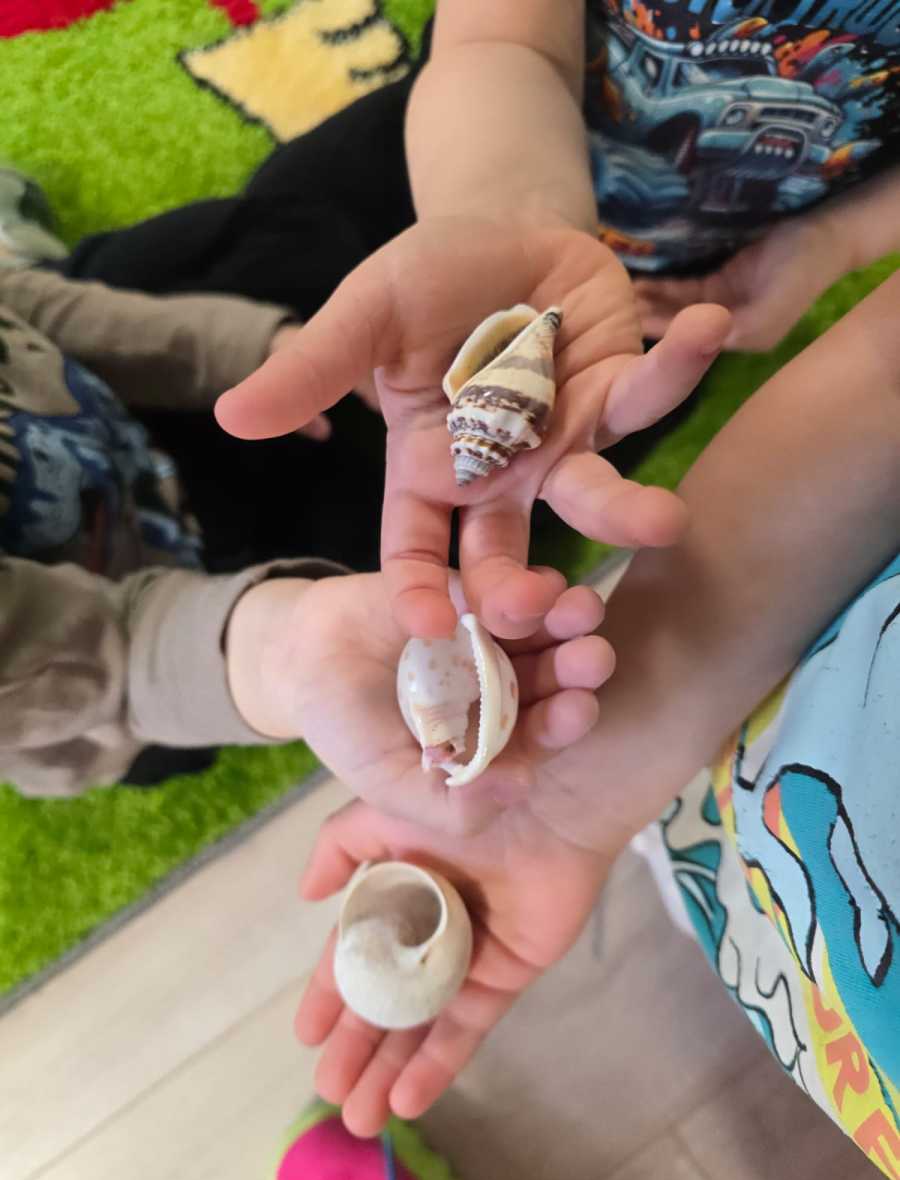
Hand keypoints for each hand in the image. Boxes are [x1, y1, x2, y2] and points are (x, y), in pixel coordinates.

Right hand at [218, 216, 729, 638]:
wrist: (498, 232)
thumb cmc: (424, 283)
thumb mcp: (362, 318)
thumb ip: (311, 369)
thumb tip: (230, 416)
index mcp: (431, 469)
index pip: (415, 545)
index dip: (417, 588)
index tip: (425, 626)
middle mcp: (500, 474)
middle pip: (508, 551)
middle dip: (524, 588)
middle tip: (543, 610)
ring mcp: (564, 442)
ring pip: (593, 494)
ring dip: (628, 510)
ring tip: (662, 521)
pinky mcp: (618, 394)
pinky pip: (650, 390)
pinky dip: (680, 362)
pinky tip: (708, 326)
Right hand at [225, 570, 613, 833]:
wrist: (299, 660)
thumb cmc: (347, 730)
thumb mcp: (389, 784)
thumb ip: (451, 804)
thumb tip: (523, 789)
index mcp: (492, 738)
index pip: (538, 734)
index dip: (560, 723)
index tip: (579, 709)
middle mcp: (502, 689)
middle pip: (551, 679)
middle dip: (575, 669)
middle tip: (596, 656)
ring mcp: (489, 639)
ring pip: (540, 631)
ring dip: (565, 621)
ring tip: (583, 609)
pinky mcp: (471, 592)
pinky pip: (504, 587)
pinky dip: (527, 585)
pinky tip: (544, 581)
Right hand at [295, 798, 613, 1136]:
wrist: (546, 797)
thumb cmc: (463, 795)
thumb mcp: (384, 808)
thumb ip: (339, 847)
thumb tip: (305, 895)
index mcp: (400, 890)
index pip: (358, 953)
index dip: (332, 994)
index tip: (306, 1035)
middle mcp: (431, 927)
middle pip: (388, 999)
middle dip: (357, 1045)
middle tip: (328, 1089)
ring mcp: (470, 954)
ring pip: (423, 1022)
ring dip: (391, 1068)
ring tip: (359, 1117)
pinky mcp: (509, 974)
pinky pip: (468, 1025)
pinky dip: (438, 1062)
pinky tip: (408, 1098)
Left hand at [634, 210, 853, 352]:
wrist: (828, 229)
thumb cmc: (803, 267)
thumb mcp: (773, 304)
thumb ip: (741, 327)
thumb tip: (702, 341)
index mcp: (739, 339)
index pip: (690, 344)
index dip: (659, 332)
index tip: (628, 320)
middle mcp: (726, 327)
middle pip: (678, 326)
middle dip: (647, 315)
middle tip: (611, 306)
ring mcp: (722, 303)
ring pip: (676, 305)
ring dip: (650, 299)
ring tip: (617, 292)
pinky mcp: (720, 281)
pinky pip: (683, 286)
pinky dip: (661, 284)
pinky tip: (638, 277)